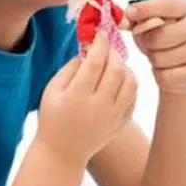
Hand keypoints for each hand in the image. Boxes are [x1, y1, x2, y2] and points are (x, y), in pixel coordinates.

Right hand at [39, 33, 137, 163]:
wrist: (63, 152)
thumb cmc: (52, 117)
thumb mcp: (51, 90)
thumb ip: (70, 67)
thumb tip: (89, 49)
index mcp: (77, 97)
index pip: (95, 62)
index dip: (100, 43)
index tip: (100, 33)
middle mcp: (98, 107)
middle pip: (116, 69)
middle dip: (113, 52)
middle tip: (106, 47)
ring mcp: (113, 116)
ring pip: (131, 82)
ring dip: (124, 67)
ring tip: (113, 63)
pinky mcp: (122, 122)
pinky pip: (134, 96)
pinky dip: (130, 82)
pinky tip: (119, 79)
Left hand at [126, 0, 185, 94]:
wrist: (178, 67)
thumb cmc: (160, 38)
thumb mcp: (149, 23)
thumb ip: (138, 16)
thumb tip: (127, 15)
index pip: (167, 5)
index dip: (146, 9)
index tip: (129, 13)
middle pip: (159, 36)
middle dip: (147, 41)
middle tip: (149, 42)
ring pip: (160, 58)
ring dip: (153, 59)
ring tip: (160, 55)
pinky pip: (166, 76)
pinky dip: (160, 75)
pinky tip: (167, 69)